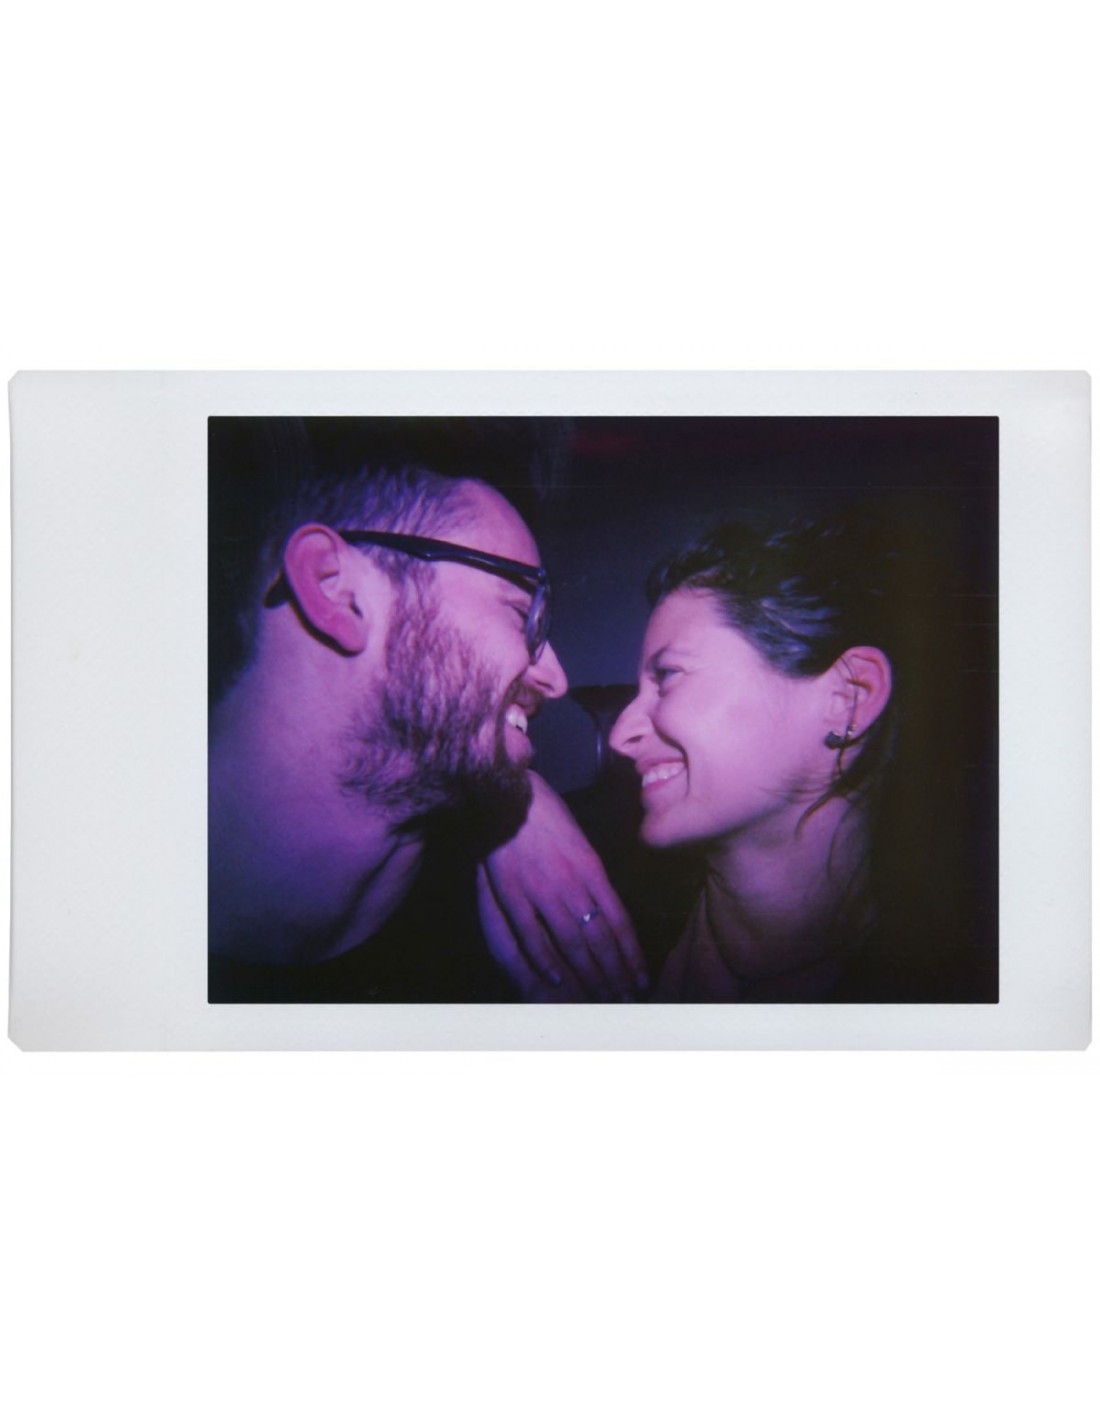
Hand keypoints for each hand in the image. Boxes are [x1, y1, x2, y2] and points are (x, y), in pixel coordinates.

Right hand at [479, 773, 646, 1001]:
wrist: (508, 793)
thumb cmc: (545, 814)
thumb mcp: (580, 841)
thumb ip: (592, 876)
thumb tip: (607, 909)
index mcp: (591, 869)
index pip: (619, 921)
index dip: (631, 954)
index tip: (641, 977)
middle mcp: (572, 883)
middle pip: (599, 938)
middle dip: (615, 972)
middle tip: (625, 999)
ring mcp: (541, 891)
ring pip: (571, 941)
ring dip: (589, 973)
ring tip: (600, 996)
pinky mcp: (513, 894)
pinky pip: (532, 934)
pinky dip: (546, 959)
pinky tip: (559, 978)